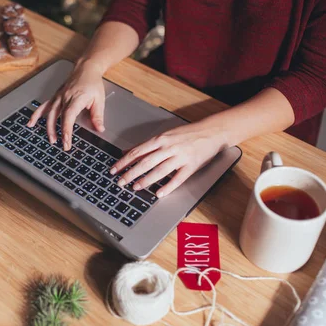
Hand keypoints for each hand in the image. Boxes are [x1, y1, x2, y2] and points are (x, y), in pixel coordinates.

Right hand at [27, 60, 105, 150]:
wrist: (86, 68)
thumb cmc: (92, 83)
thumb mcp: (99, 99)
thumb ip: (98, 115)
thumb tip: (99, 128)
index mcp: (76, 98)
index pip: (68, 116)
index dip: (66, 129)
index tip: (66, 140)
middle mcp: (65, 97)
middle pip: (57, 117)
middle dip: (58, 133)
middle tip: (63, 145)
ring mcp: (58, 97)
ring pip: (49, 113)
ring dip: (49, 128)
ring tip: (51, 140)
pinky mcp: (55, 97)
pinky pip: (44, 106)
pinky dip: (36, 115)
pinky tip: (31, 123)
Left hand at [110, 122, 227, 197]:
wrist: (211, 131)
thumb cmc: (187, 134)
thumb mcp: (165, 135)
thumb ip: (147, 145)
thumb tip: (128, 151)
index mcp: (161, 139)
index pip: (138, 152)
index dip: (124, 161)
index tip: (114, 169)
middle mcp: (169, 147)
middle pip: (145, 162)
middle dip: (131, 173)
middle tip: (120, 182)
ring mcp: (180, 157)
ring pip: (159, 170)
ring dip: (146, 180)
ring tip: (135, 187)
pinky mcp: (191, 165)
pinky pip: (178, 178)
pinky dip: (168, 187)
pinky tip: (159, 193)